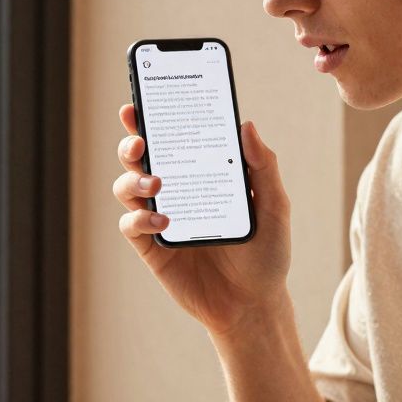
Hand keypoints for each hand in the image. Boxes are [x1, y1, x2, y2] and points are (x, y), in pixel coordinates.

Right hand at [113, 104, 291, 336]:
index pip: (174, 136)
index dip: (156, 114)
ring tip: (156, 183)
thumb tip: (247, 125)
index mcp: (202, 171)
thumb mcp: (275, 207)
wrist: (253, 305)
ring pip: (126, 186)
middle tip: (139, 139)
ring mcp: (159, 216)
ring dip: (133, 179)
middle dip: (133, 139)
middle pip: (141, 155)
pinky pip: (131, 225)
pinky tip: (164, 221)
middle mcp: (175, 189)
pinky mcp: (151, 247)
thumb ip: (264, 167)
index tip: (146, 96)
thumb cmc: (266, 253)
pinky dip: (140, 219)